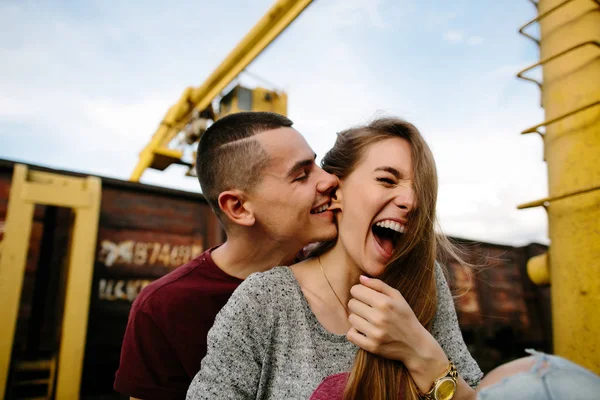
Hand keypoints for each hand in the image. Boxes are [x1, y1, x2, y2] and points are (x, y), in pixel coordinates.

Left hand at [346, 275, 448, 391]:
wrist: (416, 345)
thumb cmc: (405, 317)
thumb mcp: (397, 297)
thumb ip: (378, 285)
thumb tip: (360, 278)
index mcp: (385, 303)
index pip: (356, 290)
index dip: (359, 292)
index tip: (365, 296)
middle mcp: (379, 317)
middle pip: (351, 304)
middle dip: (358, 304)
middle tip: (367, 309)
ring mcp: (375, 333)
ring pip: (351, 319)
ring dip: (357, 319)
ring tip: (368, 320)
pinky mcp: (371, 346)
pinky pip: (350, 335)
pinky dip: (355, 332)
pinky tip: (364, 331)